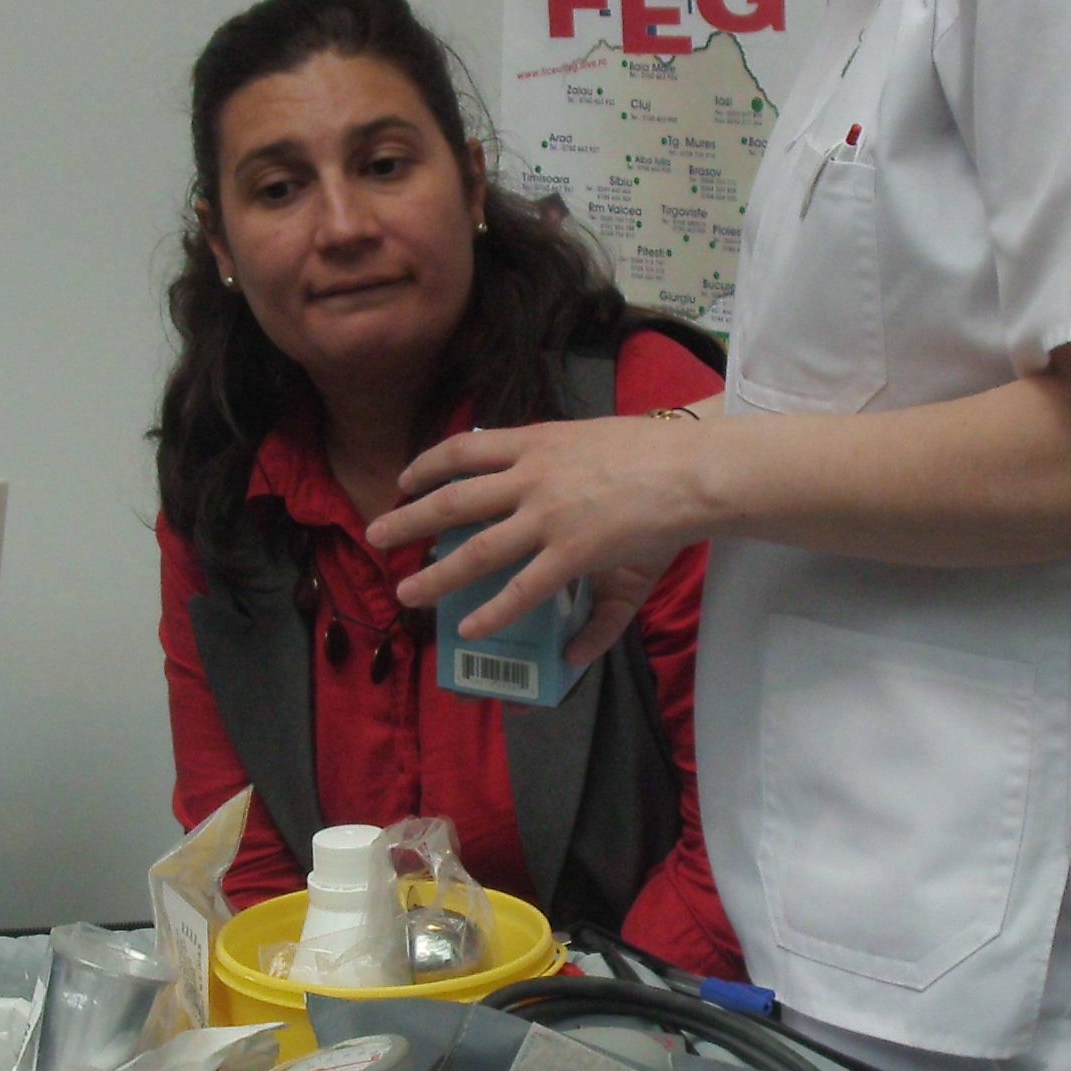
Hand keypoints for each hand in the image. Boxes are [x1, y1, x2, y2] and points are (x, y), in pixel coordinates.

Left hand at [372, 413, 711, 667]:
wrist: (694, 467)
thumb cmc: (651, 455)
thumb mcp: (591, 451)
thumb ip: (553, 474)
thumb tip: (511, 466)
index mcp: (536, 442)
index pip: (465, 448)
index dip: (426, 465)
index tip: (405, 479)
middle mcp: (532, 476)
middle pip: (452, 498)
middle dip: (408, 517)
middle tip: (376, 534)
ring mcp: (549, 516)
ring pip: (475, 549)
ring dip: (434, 574)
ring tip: (405, 591)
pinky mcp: (572, 552)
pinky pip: (521, 589)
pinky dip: (491, 611)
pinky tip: (469, 627)